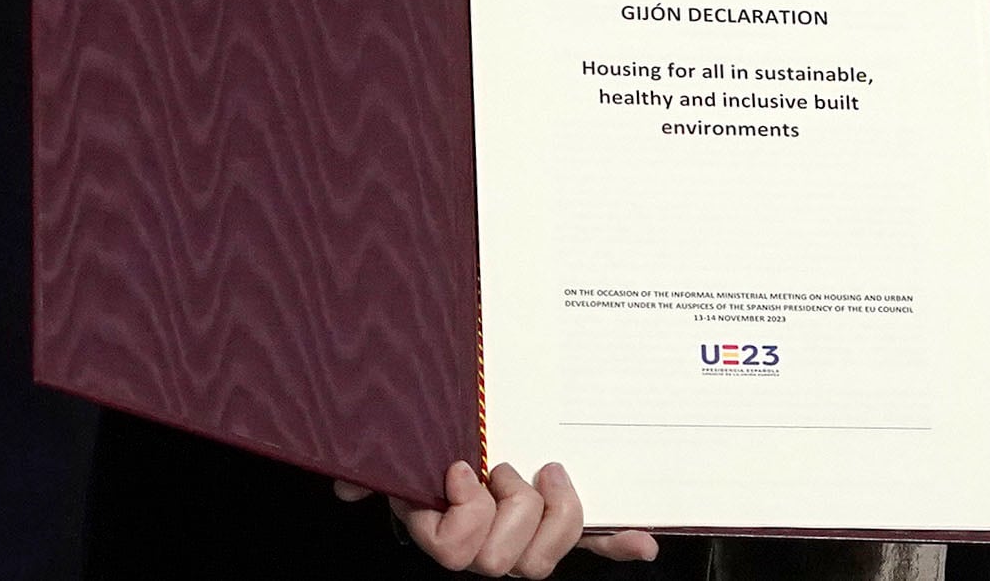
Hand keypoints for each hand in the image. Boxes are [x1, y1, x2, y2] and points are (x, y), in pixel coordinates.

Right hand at [332, 464, 656, 573]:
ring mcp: (527, 541)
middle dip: (509, 509)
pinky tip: (644, 541)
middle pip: (502, 561)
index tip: (464, 468)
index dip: (464, 516)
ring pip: (542, 561)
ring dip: (549, 514)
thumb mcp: (405, 448)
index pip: (454, 551)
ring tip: (541, 472)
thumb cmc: (434, 440)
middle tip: (504, 467)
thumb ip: (375, 465)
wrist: (470, 427)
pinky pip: (594, 545)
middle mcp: (487, 544)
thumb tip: (345, 486)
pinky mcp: (564, 527)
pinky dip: (618, 543)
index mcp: (447, 525)